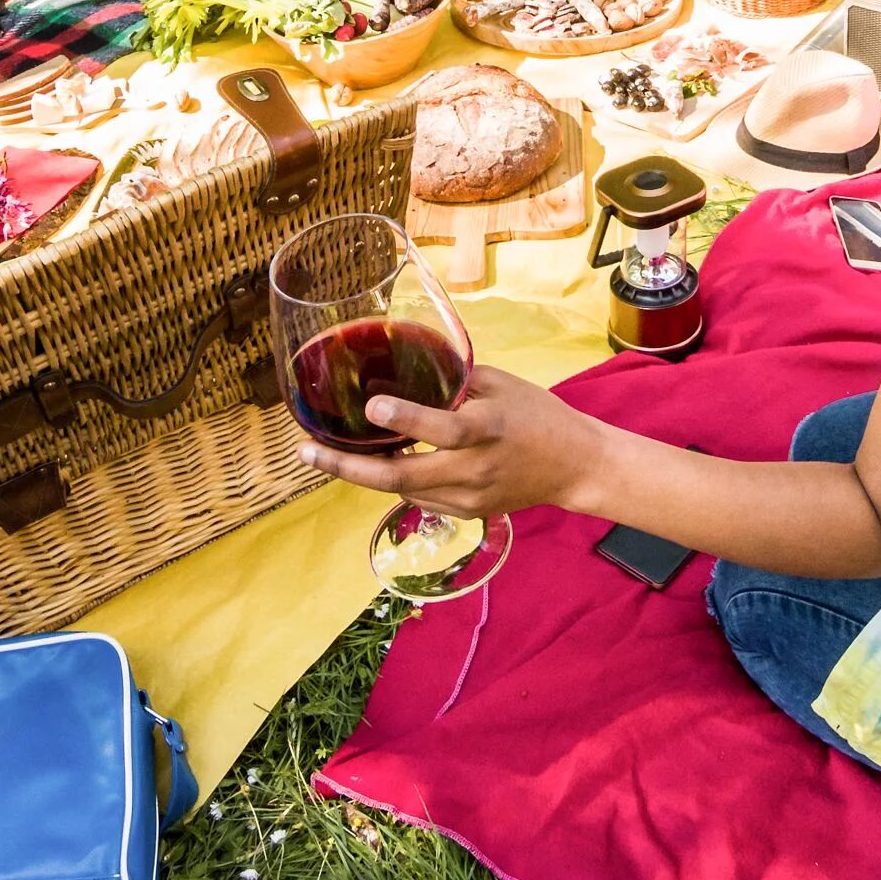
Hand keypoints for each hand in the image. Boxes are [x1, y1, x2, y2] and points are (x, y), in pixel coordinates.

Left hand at [297, 364, 603, 519]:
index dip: (406, 419)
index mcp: (489, 427)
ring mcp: (471, 497)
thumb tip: (405, 366)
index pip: (443, 428)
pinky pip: (420, 498)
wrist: (574, 467)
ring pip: (403, 490)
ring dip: (365, 473)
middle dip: (348, 468)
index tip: (372, 408)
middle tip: (306, 454)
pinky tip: (375, 464)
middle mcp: (476, 468)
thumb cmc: (537, 414)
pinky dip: (396, 481)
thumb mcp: (500, 384)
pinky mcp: (468, 513)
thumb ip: (453, 382)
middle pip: (404, 476)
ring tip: (326, 455)